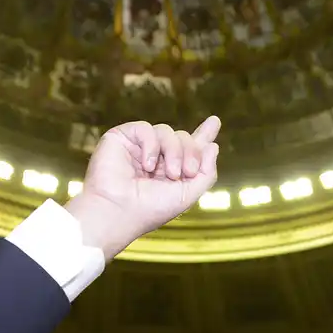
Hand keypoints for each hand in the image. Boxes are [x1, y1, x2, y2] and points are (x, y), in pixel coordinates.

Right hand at [64, 116, 220, 259]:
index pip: (188, 148)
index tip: (214, 121)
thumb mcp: (188, 195)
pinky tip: (147, 165)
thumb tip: (213, 146)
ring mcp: (138, 146)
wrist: (118, 211)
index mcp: (170, 170)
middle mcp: (156, 157)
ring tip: (169, 173)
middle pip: (183, 137)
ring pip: (168, 131)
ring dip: (174, 151)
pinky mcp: (122, 137)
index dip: (202, 135)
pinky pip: (146, 129)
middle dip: (191, 152)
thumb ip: (206, 173)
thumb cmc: (150, 209)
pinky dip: (152, 145)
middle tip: (188, 172)